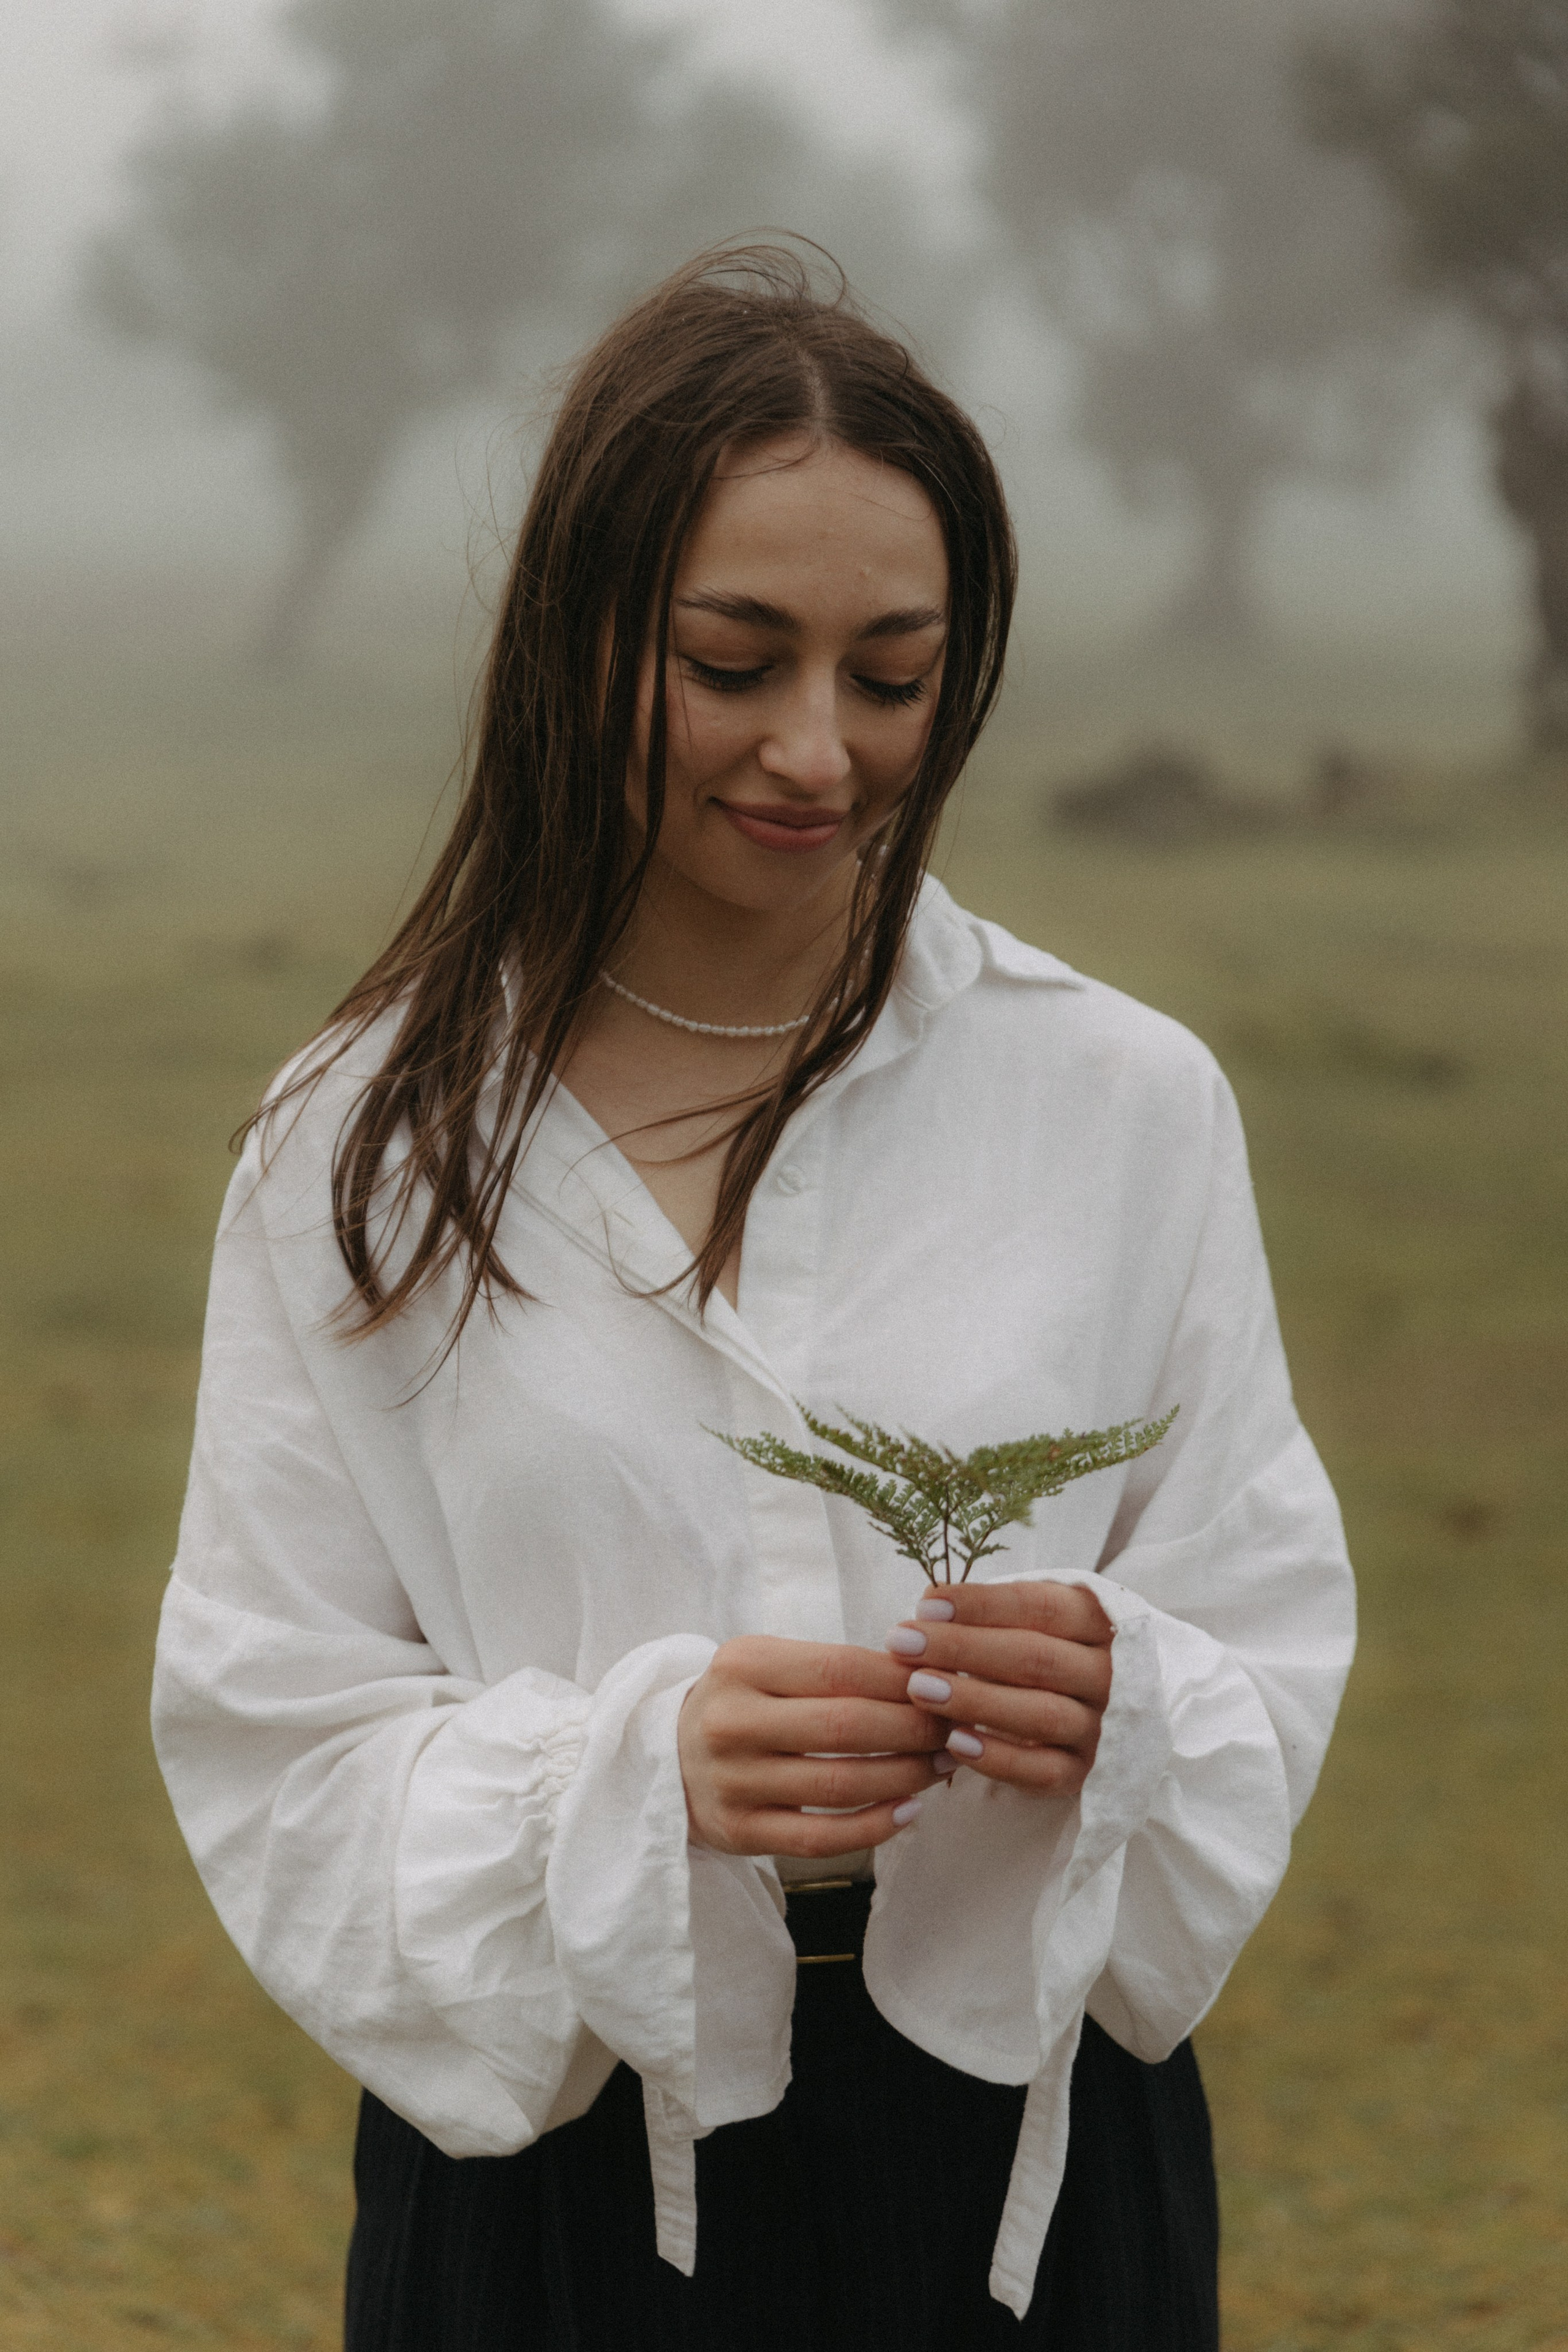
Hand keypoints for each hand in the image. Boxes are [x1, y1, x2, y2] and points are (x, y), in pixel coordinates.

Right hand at [678, 1636, 948, 1858]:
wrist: (670, 1754)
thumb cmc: (744, 1700)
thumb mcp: (772, 1664)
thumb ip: (837, 1667)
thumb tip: (927, 1673)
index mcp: (743, 1665)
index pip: (842, 1669)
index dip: (903, 1680)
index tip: (947, 1683)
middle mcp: (731, 1722)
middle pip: (846, 1727)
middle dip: (916, 1729)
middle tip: (956, 1728)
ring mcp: (732, 1782)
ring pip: (840, 1786)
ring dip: (907, 1776)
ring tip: (944, 1764)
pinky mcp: (738, 1832)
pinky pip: (821, 1838)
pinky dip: (875, 1827)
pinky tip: (911, 1809)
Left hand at [885, 1579, 1113, 1794]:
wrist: (1099, 1715)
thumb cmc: (1043, 1651)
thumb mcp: (1031, 1620)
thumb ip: (991, 1612)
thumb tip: (929, 1607)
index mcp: (1098, 1622)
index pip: (1040, 1606)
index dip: (982, 1604)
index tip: (925, 1605)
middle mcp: (1108, 1674)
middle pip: (1036, 1657)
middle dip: (962, 1649)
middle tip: (903, 1643)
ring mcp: (1100, 1727)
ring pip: (1041, 1714)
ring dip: (975, 1700)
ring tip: (918, 1688)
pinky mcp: (1084, 1773)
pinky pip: (1044, 1771)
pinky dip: (998, 1758)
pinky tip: (954, 1742)